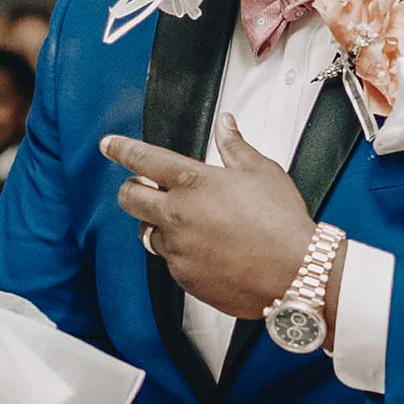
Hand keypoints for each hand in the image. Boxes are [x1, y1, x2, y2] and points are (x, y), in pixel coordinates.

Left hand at [104, 120, 316, 320]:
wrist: (294, 273)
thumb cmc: (282, 223)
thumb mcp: (262, 172)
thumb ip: (235, 146)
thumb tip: (226, 125)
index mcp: (193, 182)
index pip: (143, 159)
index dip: (121, 149)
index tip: (109, 145)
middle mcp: (177, 215)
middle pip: (130, 198)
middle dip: (132, 190)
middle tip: (143, 189)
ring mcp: (178, 249)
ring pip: (148, 233)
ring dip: (159, 225)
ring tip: (187, 224)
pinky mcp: (185, 278)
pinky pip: (170, 263)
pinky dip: (181, 254)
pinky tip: (206, 251)